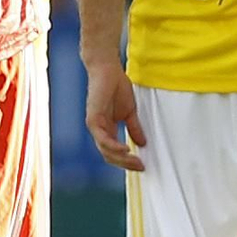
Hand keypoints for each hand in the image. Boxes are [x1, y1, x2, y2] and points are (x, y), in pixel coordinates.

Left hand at [85, 56, 146, 170]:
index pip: (114, 153)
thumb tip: (143, 144)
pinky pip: (103, 139)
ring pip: (105, 150)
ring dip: (121, 159)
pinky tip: (126, 150)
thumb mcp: (130, 112)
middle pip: (109, 156)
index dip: (127, 162)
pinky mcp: (93, 118)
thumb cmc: (117, 87)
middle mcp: (99, 130)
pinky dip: (114, 147)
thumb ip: (134, 127)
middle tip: (141, 167)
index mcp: (107, 129)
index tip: (142, 166)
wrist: (108, 70)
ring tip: (136, 161)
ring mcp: (95, 125)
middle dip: (126, 164)